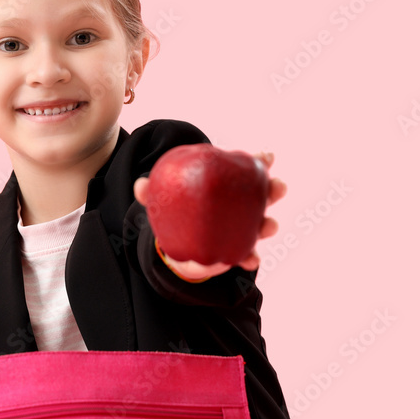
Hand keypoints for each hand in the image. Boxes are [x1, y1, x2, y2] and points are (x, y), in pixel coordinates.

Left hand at [133, 151, 287, 279]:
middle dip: (275, 189)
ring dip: (269, 225)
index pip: (248, 167)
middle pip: (265, 192)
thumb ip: (154, 192)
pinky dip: (251, 257)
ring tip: (269, 226)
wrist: (180, 238)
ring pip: (263, 224)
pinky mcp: (238, 249)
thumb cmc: (179, 207)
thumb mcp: (165, 198)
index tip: (267, 157)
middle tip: (278, 188)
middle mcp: (242, 203)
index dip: (260, 161)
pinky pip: (247, 254)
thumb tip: (141, 186)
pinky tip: (251, 261)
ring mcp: (244, 226)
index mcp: (228, 183)